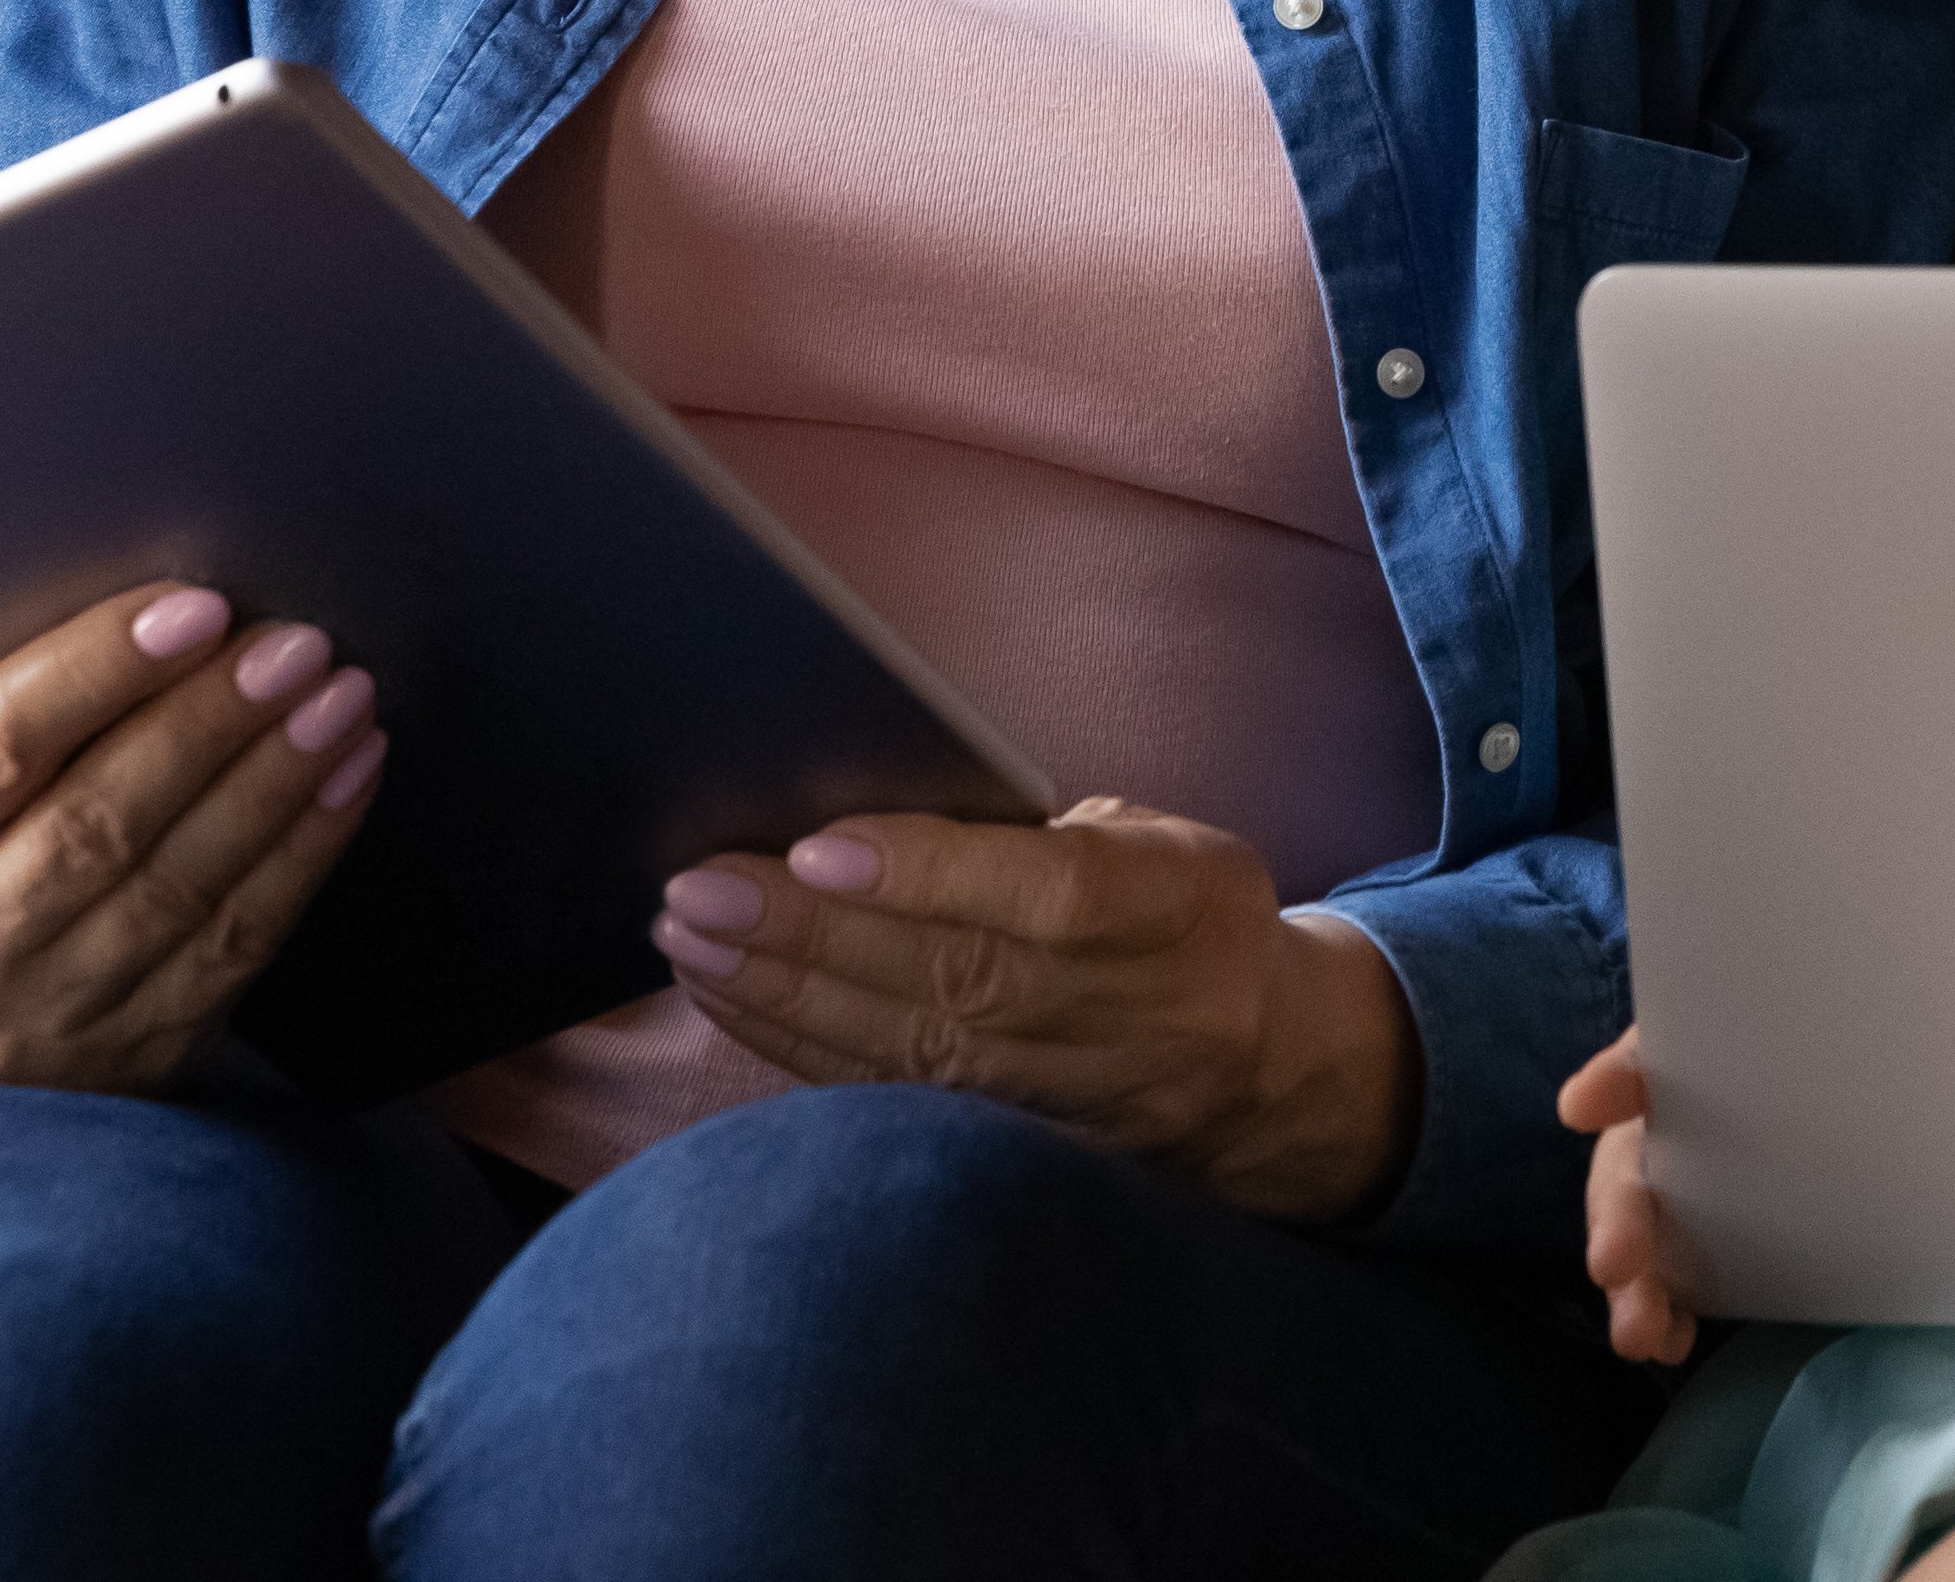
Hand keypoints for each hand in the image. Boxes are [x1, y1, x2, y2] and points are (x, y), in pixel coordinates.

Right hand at [0, 581, 385, 1091]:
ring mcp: (39, 1019)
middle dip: (212, 722)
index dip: (100, 669)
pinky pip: (236, 942)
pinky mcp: (130, 1054)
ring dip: (276, 781)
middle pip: (98, 819)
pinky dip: (304, 850)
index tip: (201, 608)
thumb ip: (23, 705)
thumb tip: (183, 614)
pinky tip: (349, 776)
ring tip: (342, 701)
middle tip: (300, 647)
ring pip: (178, 884)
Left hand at [657, 797, 1421, 1224]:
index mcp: (1178, 906)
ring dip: (784, 997)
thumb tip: (880, 805)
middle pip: (957, 979)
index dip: (935, 876)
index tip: (818, 849)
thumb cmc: (1184, 914)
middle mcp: (1131, 1012)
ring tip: (689, 939)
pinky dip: (798, 1050)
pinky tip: (726, 1000)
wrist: (1265, 1067)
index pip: (1051, 894)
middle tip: (700, 891)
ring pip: (912, 1050)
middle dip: (812, 938)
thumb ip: (1042, 832)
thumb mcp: (1162, 842)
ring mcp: (1075, 1096)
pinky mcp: (1019, 1149)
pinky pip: (896, 1100)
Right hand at [1560, 1027, 1708, 1363]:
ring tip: (1640, 1336)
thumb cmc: (1737, 1065)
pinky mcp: (1697, 1261)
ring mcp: (1668, 1217)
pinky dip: (1668, 1321)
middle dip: (1618, 1229)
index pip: (1628, 1081)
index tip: (1584, 1106)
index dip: (1610, 1088)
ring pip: (1642, 1257)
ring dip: (1635, 1297)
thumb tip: (1577, 1105)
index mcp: (1653, 1092)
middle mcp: (1647, 1159)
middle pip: (1624, 1193)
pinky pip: (1677, 1295)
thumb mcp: (1708, 1041)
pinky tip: (1673, 1342)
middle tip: (1614, 1262)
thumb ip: (1654, 1059)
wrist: (1787, 1105)